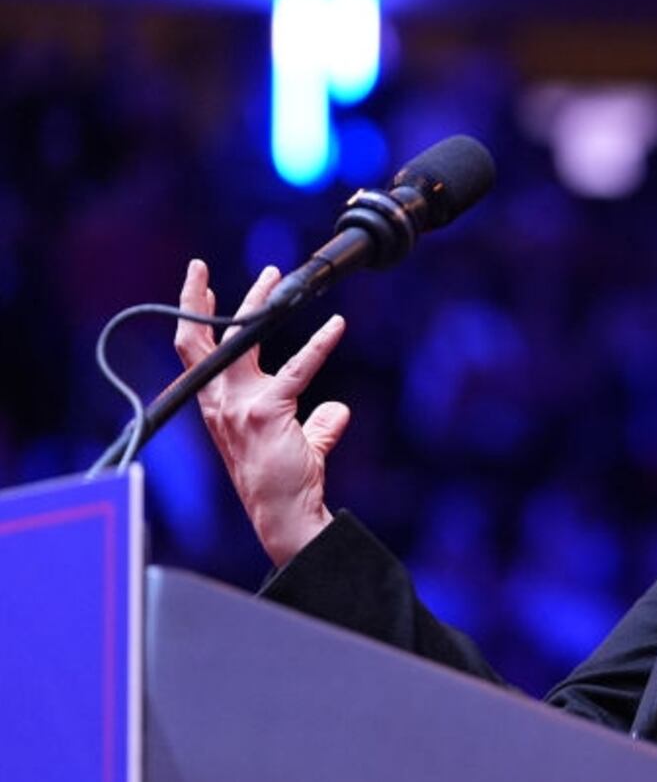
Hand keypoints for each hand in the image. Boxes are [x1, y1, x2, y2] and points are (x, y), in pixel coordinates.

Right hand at [174, 260, 350, 566]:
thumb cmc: (285, 481)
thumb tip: (337, 410)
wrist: (283, 513)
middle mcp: (220, 402)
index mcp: (218, 405)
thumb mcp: (296, 443)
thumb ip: (315, 423)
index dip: (193, 318)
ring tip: (276, 278)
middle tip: (201, 267)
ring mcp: (240, 406)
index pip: (196, 353)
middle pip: (202, 340)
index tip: (197, 285)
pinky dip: (319, 343)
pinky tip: (336, 325)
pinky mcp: (268, 411)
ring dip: (261, 305)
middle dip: (199, 300)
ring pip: (244, 341)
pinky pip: (297, 368)